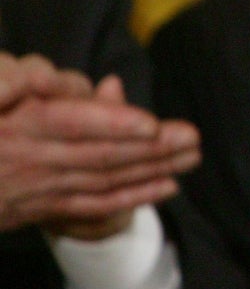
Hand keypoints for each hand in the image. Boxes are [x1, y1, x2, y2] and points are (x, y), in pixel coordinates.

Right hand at [0, 66, 199, 238]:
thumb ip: (16, 82)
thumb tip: (52, 79)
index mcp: (19, 126)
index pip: (71, 124)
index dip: (112, 124)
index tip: (151, 123)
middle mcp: (31, 160)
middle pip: (98, 155)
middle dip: (149, 149)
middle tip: (193, 139)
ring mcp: (36, 188)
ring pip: (101, 180)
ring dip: (150, 170)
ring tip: (191, 158)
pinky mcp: (37, 208)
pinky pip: (91, 205)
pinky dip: (130, 197)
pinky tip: (166, 187)